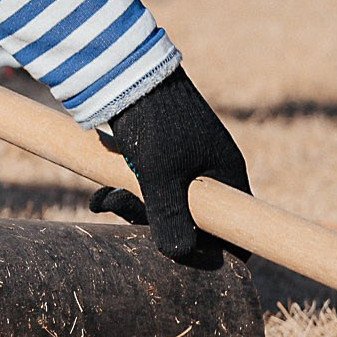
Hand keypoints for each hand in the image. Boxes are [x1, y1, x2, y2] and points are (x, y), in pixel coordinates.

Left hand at [94, 68, 249, 261]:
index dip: (217, 253)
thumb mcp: (159, 172)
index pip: (237, 229)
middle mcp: (209, 172)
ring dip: (132, 211)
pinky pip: (145, 190)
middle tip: (125, 215)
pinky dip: (123, 195)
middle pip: (194, 223)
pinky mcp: (155, 157)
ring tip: (105, 200)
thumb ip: (169, 216)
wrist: (123, 72)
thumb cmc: (151, 121)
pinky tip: (99, 197)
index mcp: (226, 176)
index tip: (186, 264)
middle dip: (156, 227)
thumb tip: (178, 256)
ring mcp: (182, 165)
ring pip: (163, 207)